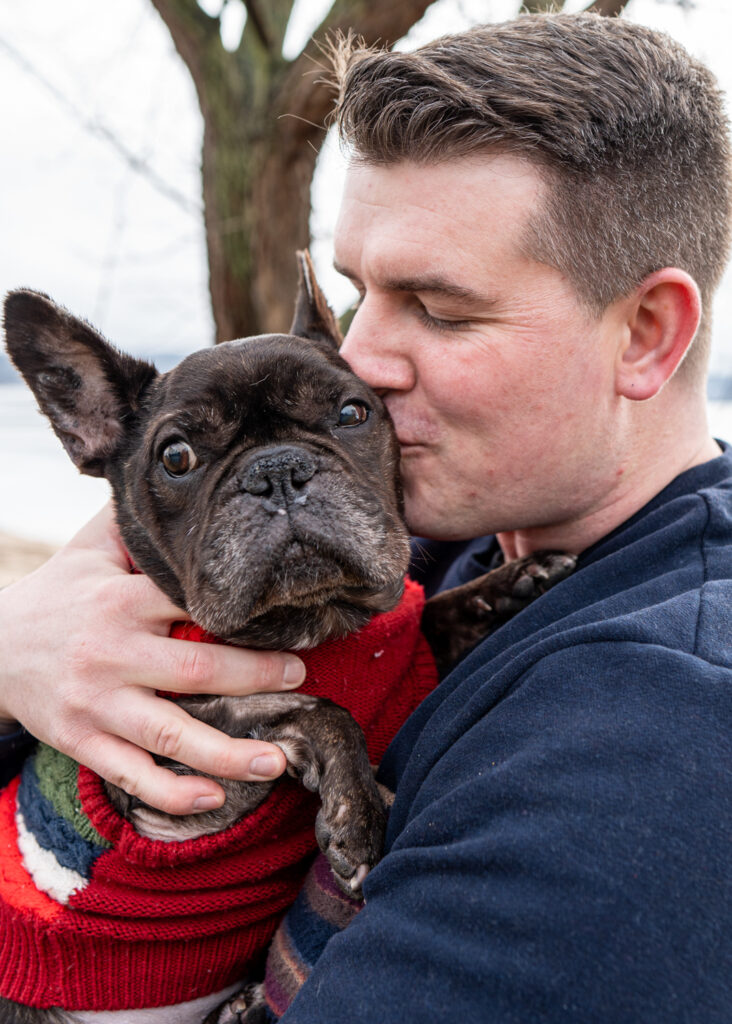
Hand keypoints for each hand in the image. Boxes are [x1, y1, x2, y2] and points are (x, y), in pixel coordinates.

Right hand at [0, 504, 302, 813]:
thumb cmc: (59, 590)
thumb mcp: (91, 546)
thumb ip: (138, 522)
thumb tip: (187, 486)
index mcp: (121, 600)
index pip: (194, 605)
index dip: (246, 615)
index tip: (293, 621)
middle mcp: (112, 653)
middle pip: (197, 671)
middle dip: (256, 678)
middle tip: (301, 679)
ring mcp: (97, 703)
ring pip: (170, 735)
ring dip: (228, 753)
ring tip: (276, 761)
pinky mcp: (81, 741)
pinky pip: (131, 773)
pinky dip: (172, 792)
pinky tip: (212, 799)